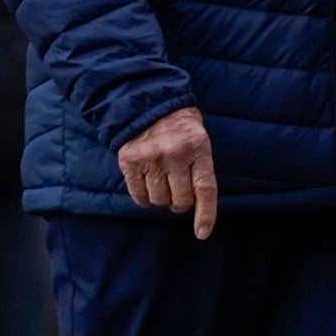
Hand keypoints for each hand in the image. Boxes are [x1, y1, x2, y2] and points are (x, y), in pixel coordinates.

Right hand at [116, 106, 218, 238]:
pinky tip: (146, 185)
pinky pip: (138, 195)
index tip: (202, 233)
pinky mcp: (130, 160)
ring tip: (161, 181)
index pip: (205, 189)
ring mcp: (151, 158)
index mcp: (198, 148)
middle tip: (178, 189)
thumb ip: (200, 169)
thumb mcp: (199, 140)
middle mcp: (175, 154)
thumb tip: (199, 207)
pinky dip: (143, 197)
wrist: (149, 103)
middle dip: (180, 202)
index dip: (205, 214)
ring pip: (159, 200)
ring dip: (161, 198)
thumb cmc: (181, 127)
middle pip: (181, 200)